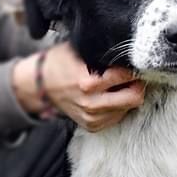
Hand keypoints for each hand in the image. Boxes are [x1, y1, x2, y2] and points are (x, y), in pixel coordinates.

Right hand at [12, 42, 144, 131]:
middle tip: (134, 76)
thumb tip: (126, 51)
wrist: (39, 86)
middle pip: (134, 98)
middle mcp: (91, 104)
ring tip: (118, 85)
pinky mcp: (93, 126)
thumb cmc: (60, 64)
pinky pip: (118, 116)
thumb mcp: (78, 49)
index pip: (126, 76)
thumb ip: (102, 51)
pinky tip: (108, 96)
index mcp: (87, 83)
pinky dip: (118, 106)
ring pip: (128, 108)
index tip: (134, 64)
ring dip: (128, 96)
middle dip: (137, 85)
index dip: (133, 68)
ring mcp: (92, 118)